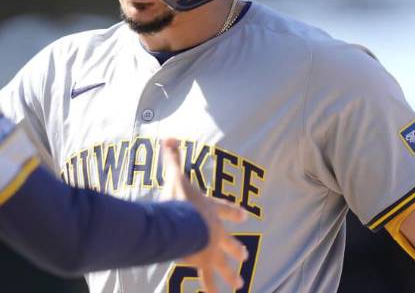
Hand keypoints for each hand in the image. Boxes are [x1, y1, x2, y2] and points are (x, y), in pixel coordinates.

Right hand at [161, 138, 248, 292]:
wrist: (185, 224)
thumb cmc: (182, 201)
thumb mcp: (176, 176)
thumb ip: (172, 157)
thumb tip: (168, 137)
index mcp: (211, 212)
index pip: (226, 210)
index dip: (234, 212)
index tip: (245, 216)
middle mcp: (216, 233)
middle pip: (229, 242)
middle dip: (236, 249)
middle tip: (244, 256)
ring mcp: (211, 250)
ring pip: (224, 265)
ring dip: (231, 275)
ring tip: (240, 284)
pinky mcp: (203, 264)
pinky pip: (207, 281)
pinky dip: (211, 290)